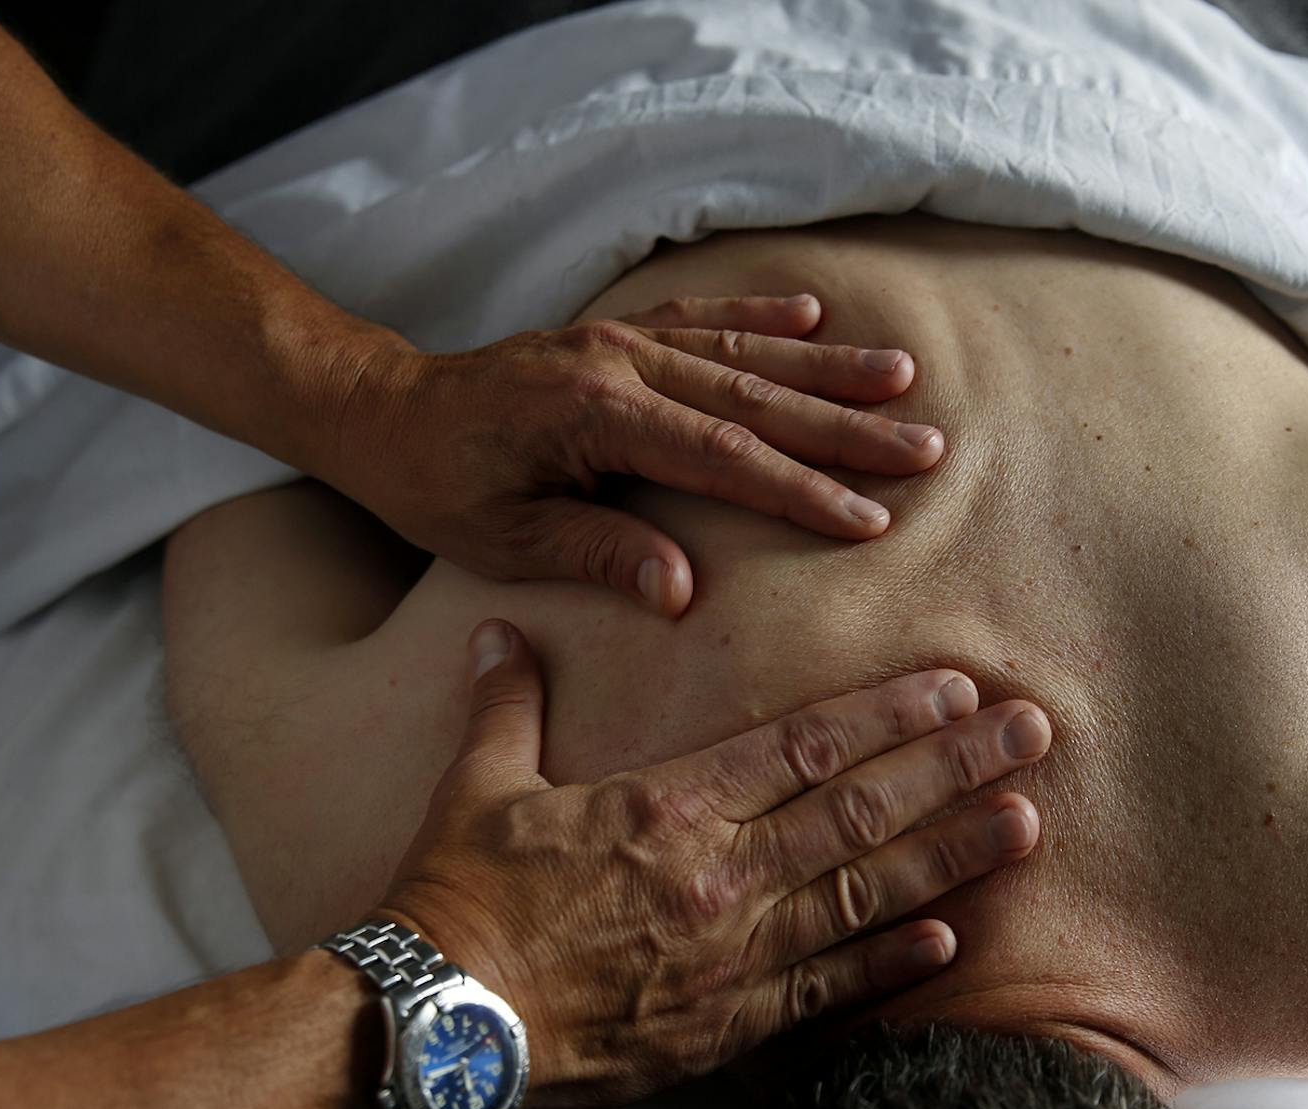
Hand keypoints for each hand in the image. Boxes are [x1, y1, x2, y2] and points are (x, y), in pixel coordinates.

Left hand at [328, 296, 945, 616]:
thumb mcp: (504, 540)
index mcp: (592, 415)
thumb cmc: (436, 487)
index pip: (720, 458)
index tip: (869, 518)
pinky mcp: (614, 332)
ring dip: (824, 370)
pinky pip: (700, 320)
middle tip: (926, 448)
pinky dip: (759, 318)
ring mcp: (619, 339)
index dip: (800, 491)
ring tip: (902, 380)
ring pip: (741, 353)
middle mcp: (617, 363)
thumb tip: (684, 591)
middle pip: (752, 399)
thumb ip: (596, 555)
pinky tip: (814, 319)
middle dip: (844, 427)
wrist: (381, 411)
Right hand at [378, 621, 1050, 1108]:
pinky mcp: (727, 1026)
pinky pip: (827, 990)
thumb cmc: (456, 898)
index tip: (956, 686)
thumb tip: (497, 635)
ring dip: (952, 854)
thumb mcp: (475, 787)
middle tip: (1035, 734)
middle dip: (956, 765)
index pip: (806, 745)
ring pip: (866, 892)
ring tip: (1026, 822)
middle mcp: (720, 873)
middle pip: (863, 807)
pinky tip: (950, 941)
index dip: (890, 712)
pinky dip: (891, 965)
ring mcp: (734, 954)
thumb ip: (505, 706)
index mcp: (668, 805)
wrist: (442, 1022)